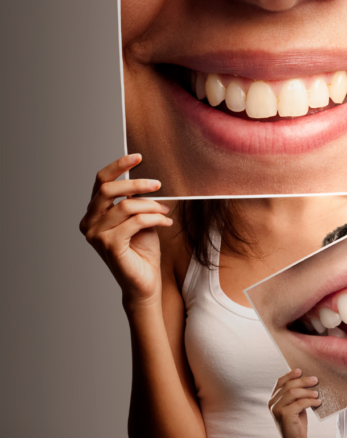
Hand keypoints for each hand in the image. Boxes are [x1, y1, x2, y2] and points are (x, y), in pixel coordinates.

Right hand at [79, 154, 173, 306]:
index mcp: (93, 213)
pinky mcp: (109, 246)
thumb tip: (146, 180)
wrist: (145, 281)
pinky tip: (166, 223)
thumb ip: (136, 201)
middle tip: (158, 184)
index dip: (118, 166)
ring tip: (165, 212)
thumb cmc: (142, 250)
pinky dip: (154, 219)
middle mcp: (89, 223)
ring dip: (150, 205)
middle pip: (108, 190)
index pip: (100, 182)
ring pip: (125, 206)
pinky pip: (135, 222)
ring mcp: (96, 235)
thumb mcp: (140, 218)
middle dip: (135, 183)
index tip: (138, 156)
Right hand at [269, 369, 320, 437]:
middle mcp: (272, 403)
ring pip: (293, 392)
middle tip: (315, 380)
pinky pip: (299, 403)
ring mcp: (276, 409)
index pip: (280, 382)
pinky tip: (317, 402)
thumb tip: (308, 379)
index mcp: (273, 399)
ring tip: (317, 394)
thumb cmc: (297, 422)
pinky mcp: (284, 415)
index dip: (290, 374)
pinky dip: (310, 401)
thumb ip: (296, 394)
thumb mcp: (295, 405)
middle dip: (303, 381)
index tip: (300, 370)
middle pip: (288, 385)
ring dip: (307, 391)